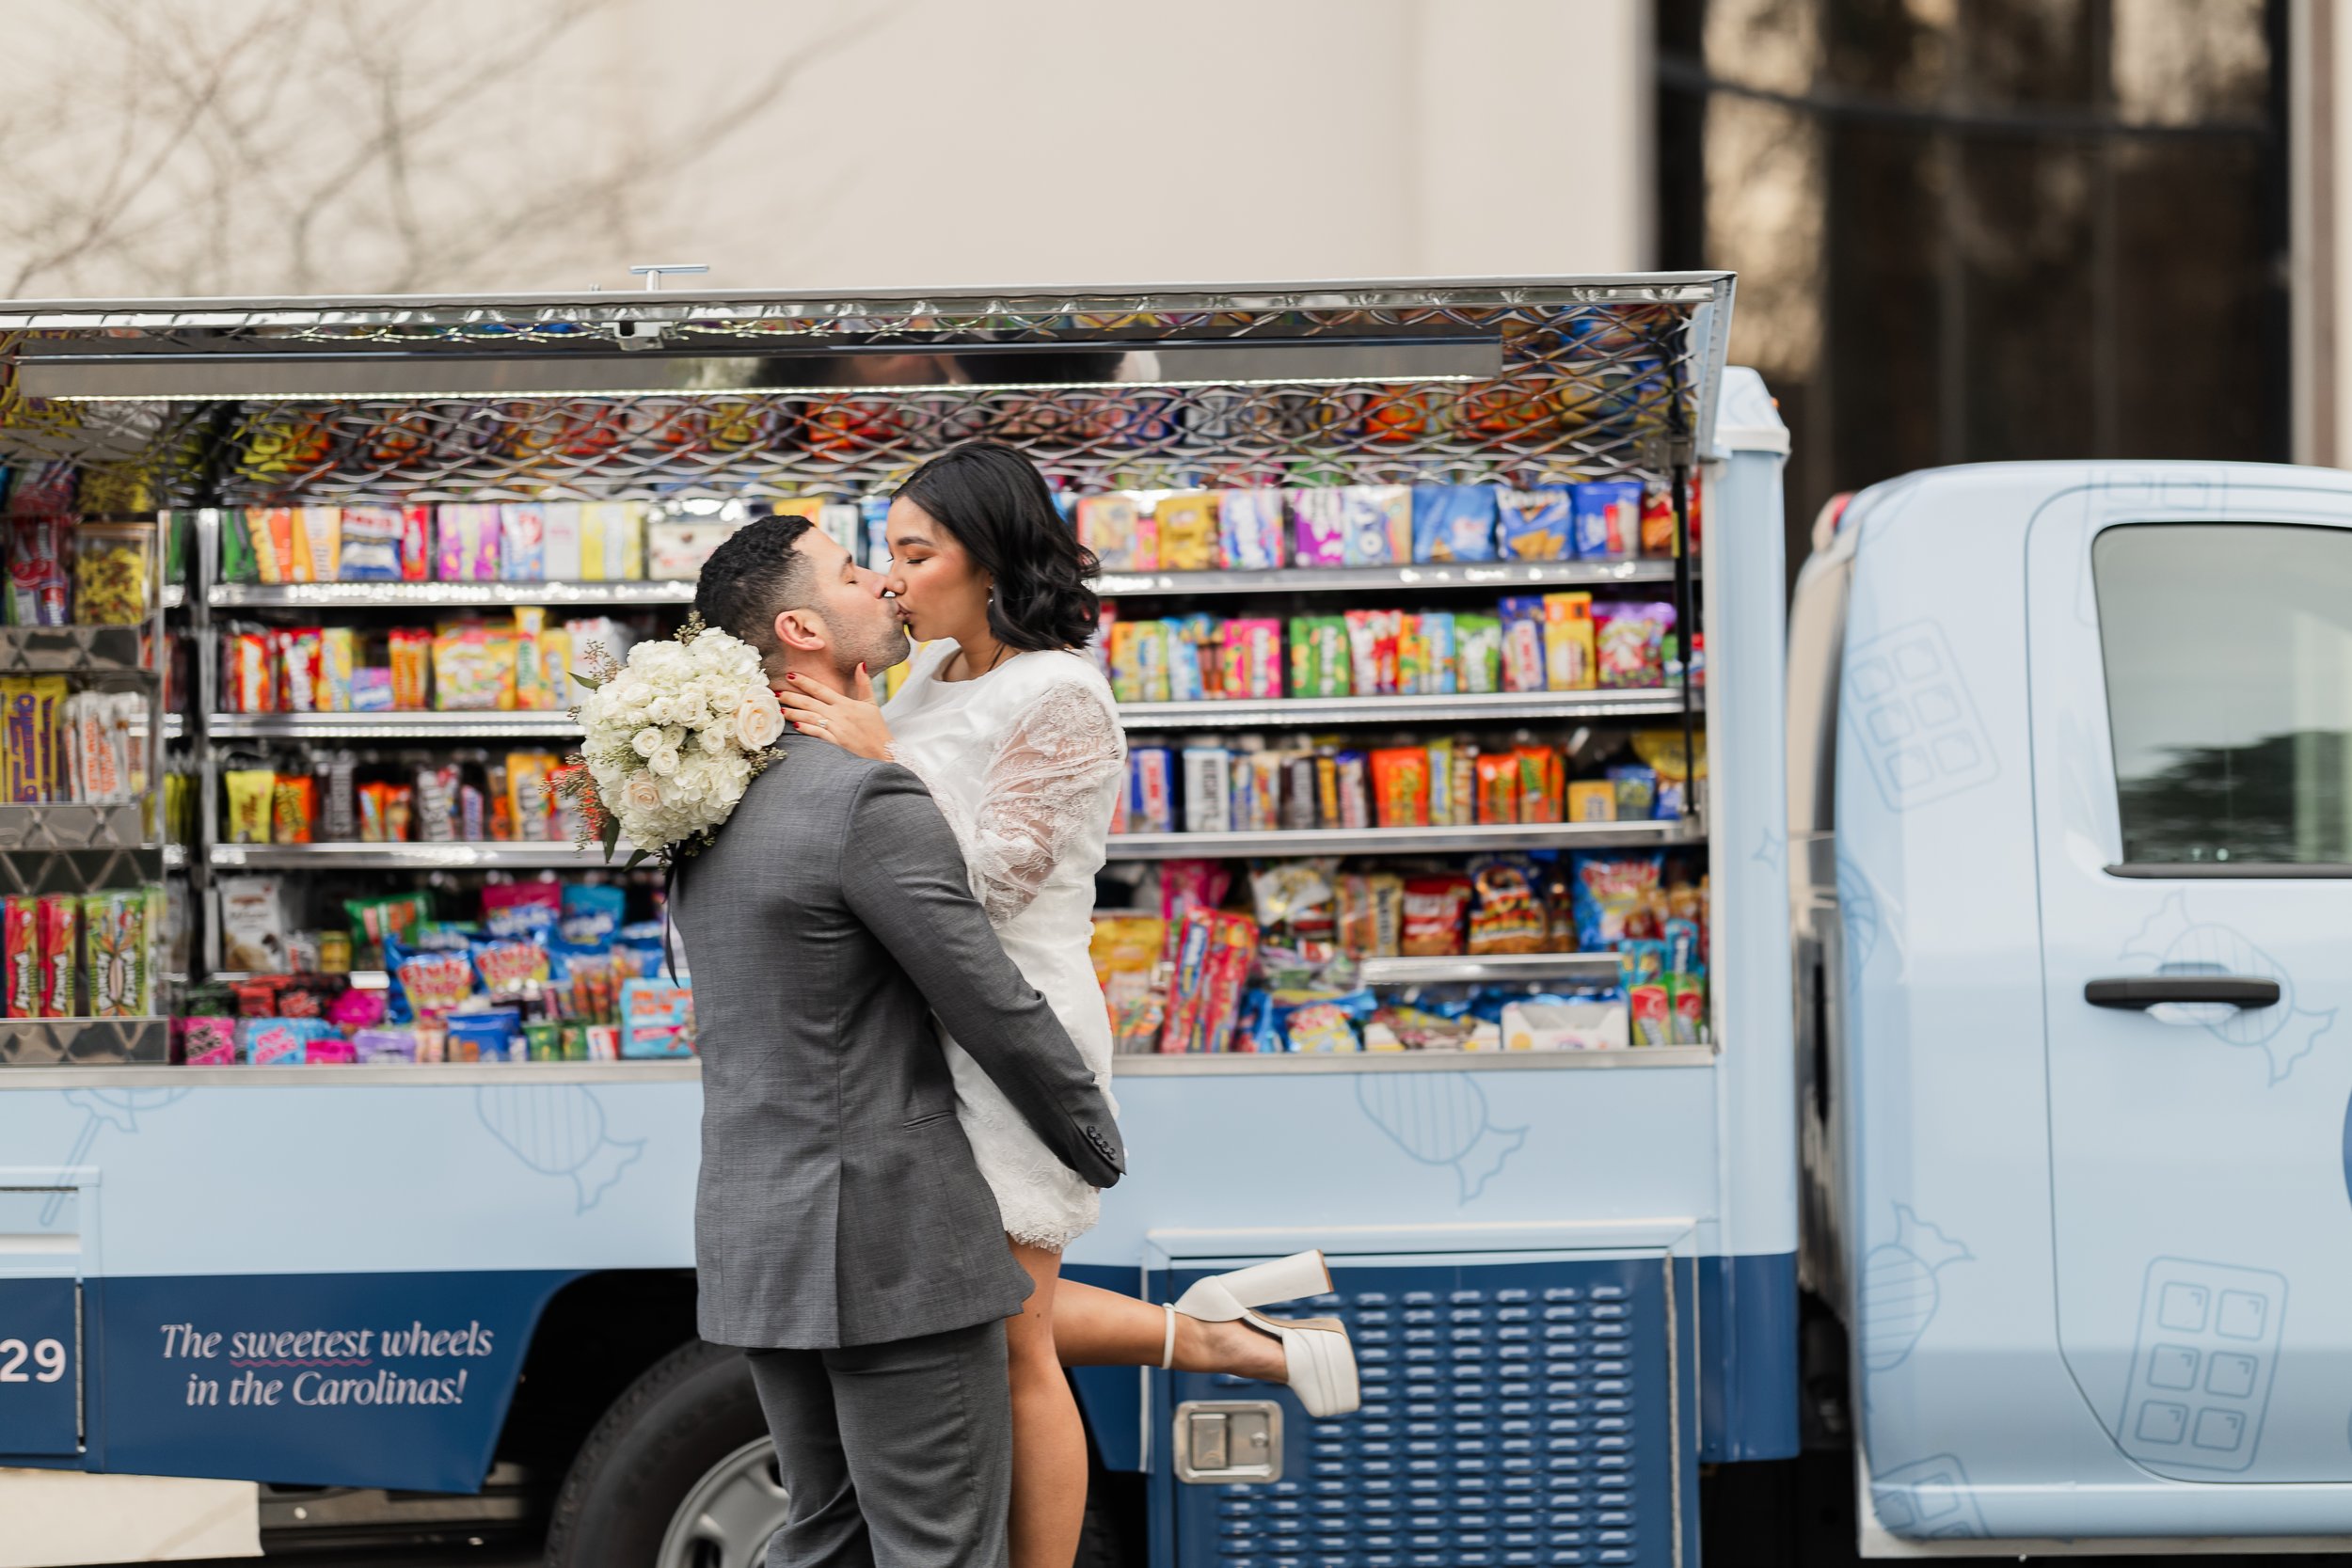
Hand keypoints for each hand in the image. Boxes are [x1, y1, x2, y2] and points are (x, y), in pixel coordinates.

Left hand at [777, 665, 893, 760]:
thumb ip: (864, 684)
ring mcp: (837, 729)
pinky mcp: (836, 743)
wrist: (884, 752)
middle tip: (775, 693)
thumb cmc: (877, 730)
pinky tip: (795, 726)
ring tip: (780, 709)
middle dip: (792, 697)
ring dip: (794, 713)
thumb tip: (861, 664)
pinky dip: (806, 729)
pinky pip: (818, 734)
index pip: (821, 689)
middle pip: (810, 703)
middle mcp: (839, 714)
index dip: (805, 682)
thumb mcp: (871, 704)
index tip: (790, 675)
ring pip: (810, 718)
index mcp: (846, 704)